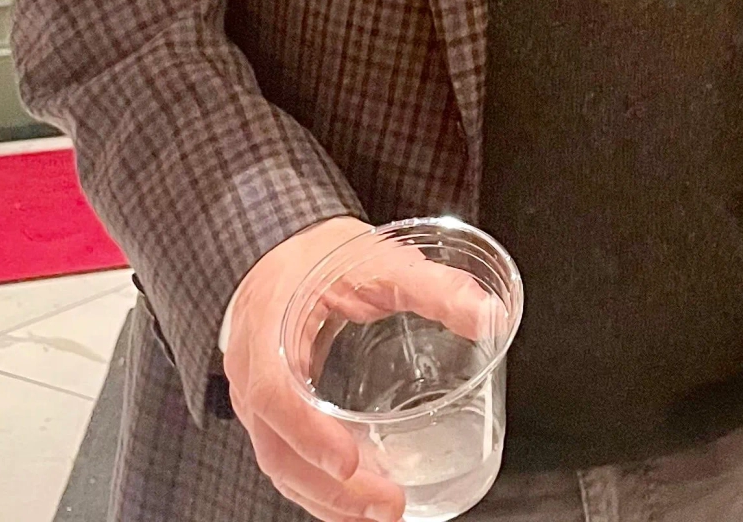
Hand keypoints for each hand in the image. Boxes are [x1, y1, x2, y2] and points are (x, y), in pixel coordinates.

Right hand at [223, 216, 496, 521]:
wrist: (282, 247)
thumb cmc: (326, 255)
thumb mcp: (381, 259)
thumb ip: (436, 287)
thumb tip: (490, 315)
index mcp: (270, 328)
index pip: (275, 394)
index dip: (310, 434)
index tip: (351, 462)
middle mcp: (252, 372)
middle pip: (278, 449)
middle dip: (331, 488)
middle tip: (388, 504)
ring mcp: (255, 398)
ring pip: (280, 465)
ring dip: (326, 499)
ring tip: (380, 514)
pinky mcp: (271, 413)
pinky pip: (286, 459)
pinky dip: (318, 487)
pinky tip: (355, 499)